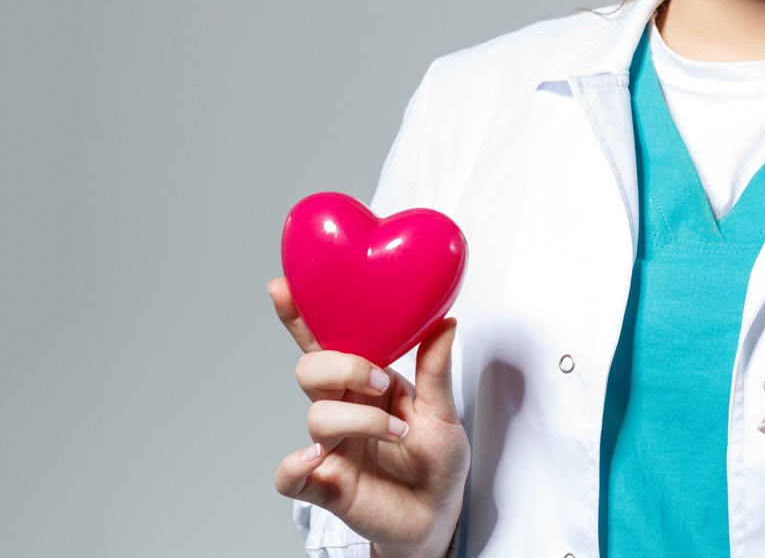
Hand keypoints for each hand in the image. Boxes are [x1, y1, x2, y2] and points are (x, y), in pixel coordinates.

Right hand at [270, 278, 469, 557]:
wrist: (437, 514)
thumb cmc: (436, 460)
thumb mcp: (443, 410)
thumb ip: (437, 369)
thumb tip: (445, 321)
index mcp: (367, 380)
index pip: (328, 340)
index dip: (302, 315)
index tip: (284, 286)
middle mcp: (344, 407)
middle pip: (312, 369)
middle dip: (342, 367)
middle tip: (381, 382)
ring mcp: (332, 445)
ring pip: (316, 414)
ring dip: (358, 419)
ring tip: (396, 432)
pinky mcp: (324, 483)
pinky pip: (289, 474)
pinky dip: (295, 464)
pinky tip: (317, 459)